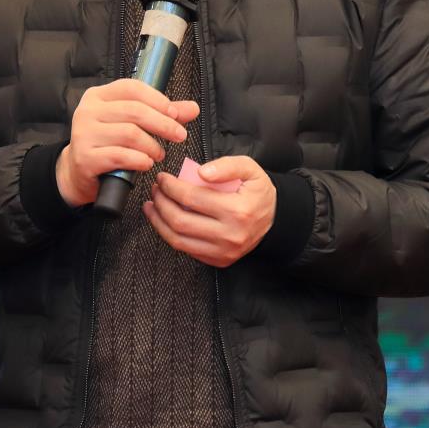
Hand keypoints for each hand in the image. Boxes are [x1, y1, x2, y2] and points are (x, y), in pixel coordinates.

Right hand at [57, 79, 199, 206]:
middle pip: (135, 111)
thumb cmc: (107, 144)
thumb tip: (192, 108)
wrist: (77, 172)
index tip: (175, 113)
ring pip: (130, 134)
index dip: (158, 99)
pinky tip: (146, 163)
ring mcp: (84, 134)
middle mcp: (88, 111)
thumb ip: (161, 114)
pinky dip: (140, 160)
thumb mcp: (132, 124)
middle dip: (163, 124)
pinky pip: (121, 156)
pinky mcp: (85, 157)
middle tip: (179, 136)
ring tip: (158, 154)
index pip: (132, 88)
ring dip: (152, 146)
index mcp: (98, 96)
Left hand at [144, 155, 275, 266]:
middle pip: (180, 221)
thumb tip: (200, 172)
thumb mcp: (250, 170)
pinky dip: (170, 235)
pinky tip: (164, 221)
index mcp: (237, 210)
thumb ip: (227, 166)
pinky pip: (186, 250)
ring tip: (152, 206)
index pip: (192, 198)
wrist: (275, 220)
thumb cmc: (258, 193)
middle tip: (156, 190)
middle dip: (161, 203)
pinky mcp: (219, 260)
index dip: (170, 187)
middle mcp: (229, 235)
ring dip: (158, 222)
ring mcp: (223, 251)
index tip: (162, 178)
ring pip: (178, 240)